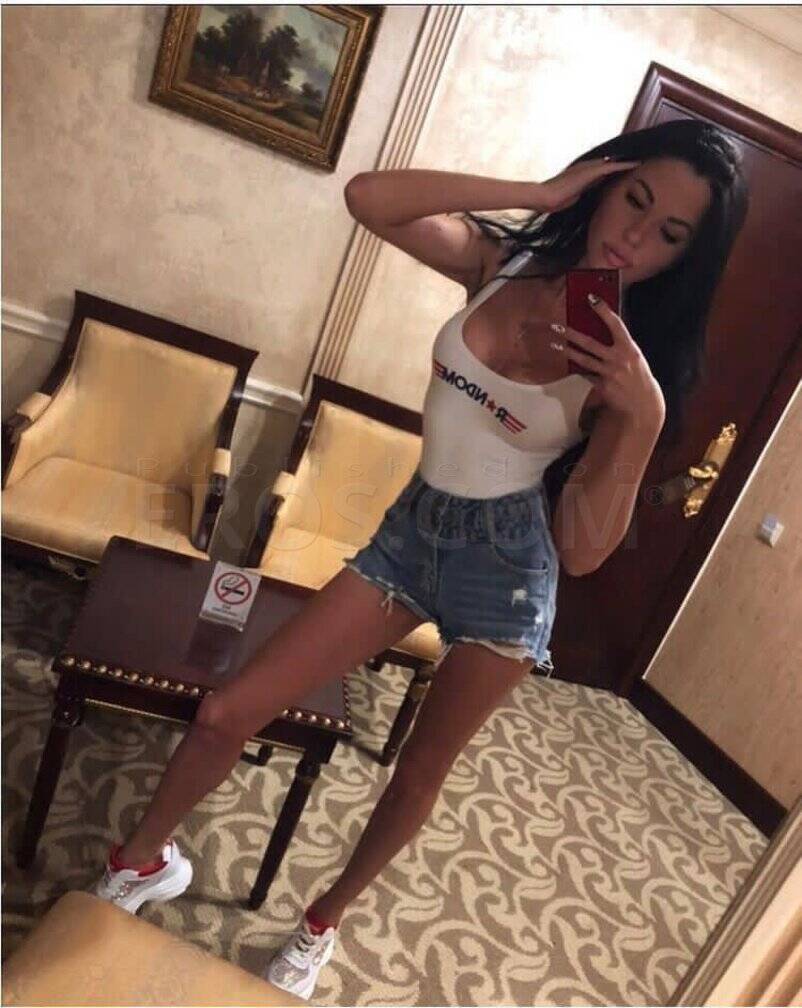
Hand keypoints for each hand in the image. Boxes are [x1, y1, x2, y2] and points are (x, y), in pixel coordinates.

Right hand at [531, 156, 641, 213]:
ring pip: (612, 163)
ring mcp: (588, 168)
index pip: (600, 171)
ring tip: (640, 161)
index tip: (623, 172)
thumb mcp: (570, 198)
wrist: (545, 197)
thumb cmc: (553, 202)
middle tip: (636, 162)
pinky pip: (612, 167)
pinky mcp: (591, 171)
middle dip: (621, 163)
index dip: (612, 171)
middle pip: (608, 163)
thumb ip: (579, 195)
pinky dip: (624, 165)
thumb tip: (584, 199)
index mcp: (581, 174)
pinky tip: (636, 164)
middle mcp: (586, 168)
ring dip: (625, 162)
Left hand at [549, 295, 665, 428]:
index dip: (603, 310)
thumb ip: (618, 344)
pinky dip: (577, 368)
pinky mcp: (602, 386)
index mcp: (629, 347)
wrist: (642, 402)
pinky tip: (568, 363)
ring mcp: (609, 373)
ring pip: (583, 360)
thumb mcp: (633, 356)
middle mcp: (619, 359)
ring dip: (567, 351)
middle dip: (572, 334)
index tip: (591, 298)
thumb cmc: (636, 374)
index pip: (615, 324)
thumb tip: (599, 328)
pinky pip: (586, 374)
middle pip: (591, 343)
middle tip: (557, 326)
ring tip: (554, 344)